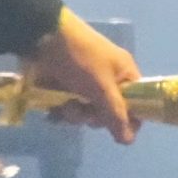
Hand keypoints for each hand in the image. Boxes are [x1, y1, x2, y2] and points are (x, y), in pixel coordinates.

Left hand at [22, 8, 140, 143]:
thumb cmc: (79, 59)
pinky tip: (53, 114)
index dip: (128, 120)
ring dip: (74, 115)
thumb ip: (116, 114)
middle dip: (93, 117)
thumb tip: (129, 141)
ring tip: (64, 105)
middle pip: (108, 114)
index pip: (137, 104)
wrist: (41, 36)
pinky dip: (61, 113)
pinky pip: (68, 109)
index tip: (116, 129)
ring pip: (86, 114)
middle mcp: (107, 81)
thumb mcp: (101, 87)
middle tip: (83, 108)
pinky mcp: (63, 88)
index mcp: (124, 74)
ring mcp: (84, 85)